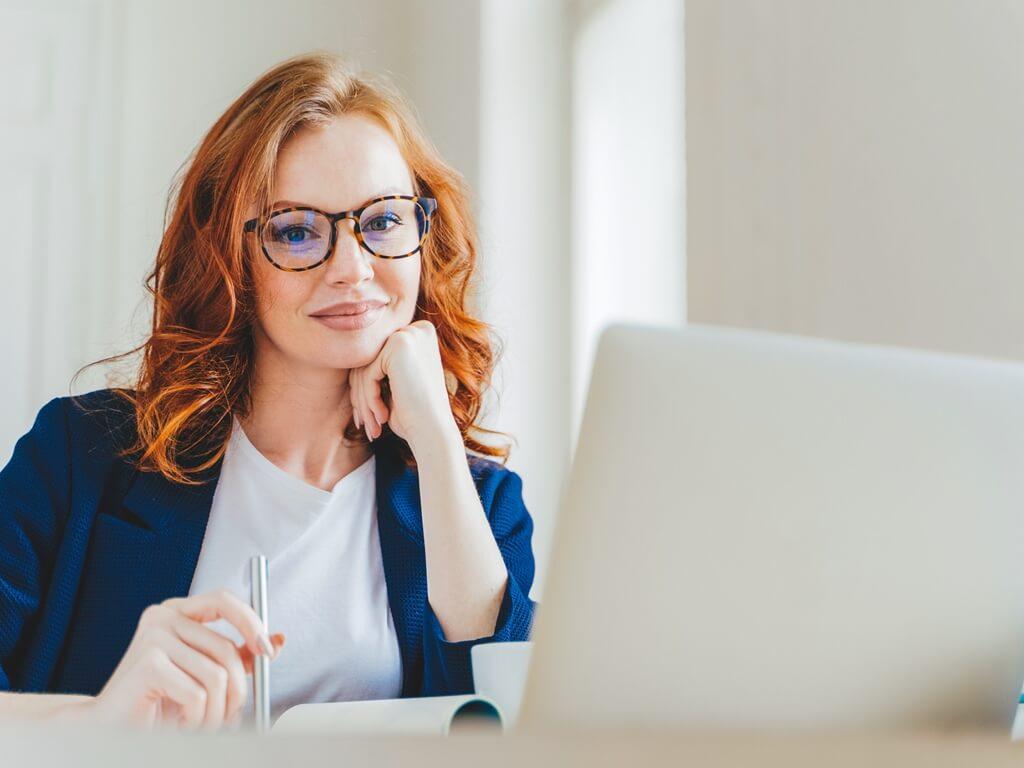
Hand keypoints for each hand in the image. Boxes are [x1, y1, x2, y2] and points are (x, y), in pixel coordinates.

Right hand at [82, 588, 284, 731]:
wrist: (108, 728)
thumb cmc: (158, 701)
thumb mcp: (206, 673)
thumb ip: (239, 656)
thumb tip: (277, 640)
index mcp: (178, 612)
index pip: (225, 600)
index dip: (251, 623)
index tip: (268, 651)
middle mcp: (163, 617)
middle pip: (226, 648)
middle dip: (237, 690)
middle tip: (232, 714)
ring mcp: (153, 637)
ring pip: (216, 675)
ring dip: (216, 711)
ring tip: (200, 723)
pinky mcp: (148, 664)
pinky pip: (197, 693)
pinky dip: (197, 718)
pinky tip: (179, 722)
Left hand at [348, 320, 458, 450]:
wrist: (434, 431)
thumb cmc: (415, 414)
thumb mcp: (396, 384)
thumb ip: (378, 364)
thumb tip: (344, 353)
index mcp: (420, 335)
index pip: (378, 358)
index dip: (367, 386)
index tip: (366, 415)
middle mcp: (417, 329)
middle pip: (369, 360)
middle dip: (362, 395)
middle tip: (365, 423)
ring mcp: (409, 334)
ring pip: (365, 367)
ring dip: (363, 401)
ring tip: (371, 426)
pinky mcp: (400, 345)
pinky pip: (368, 373)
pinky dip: (370, 399)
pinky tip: (382, 418)